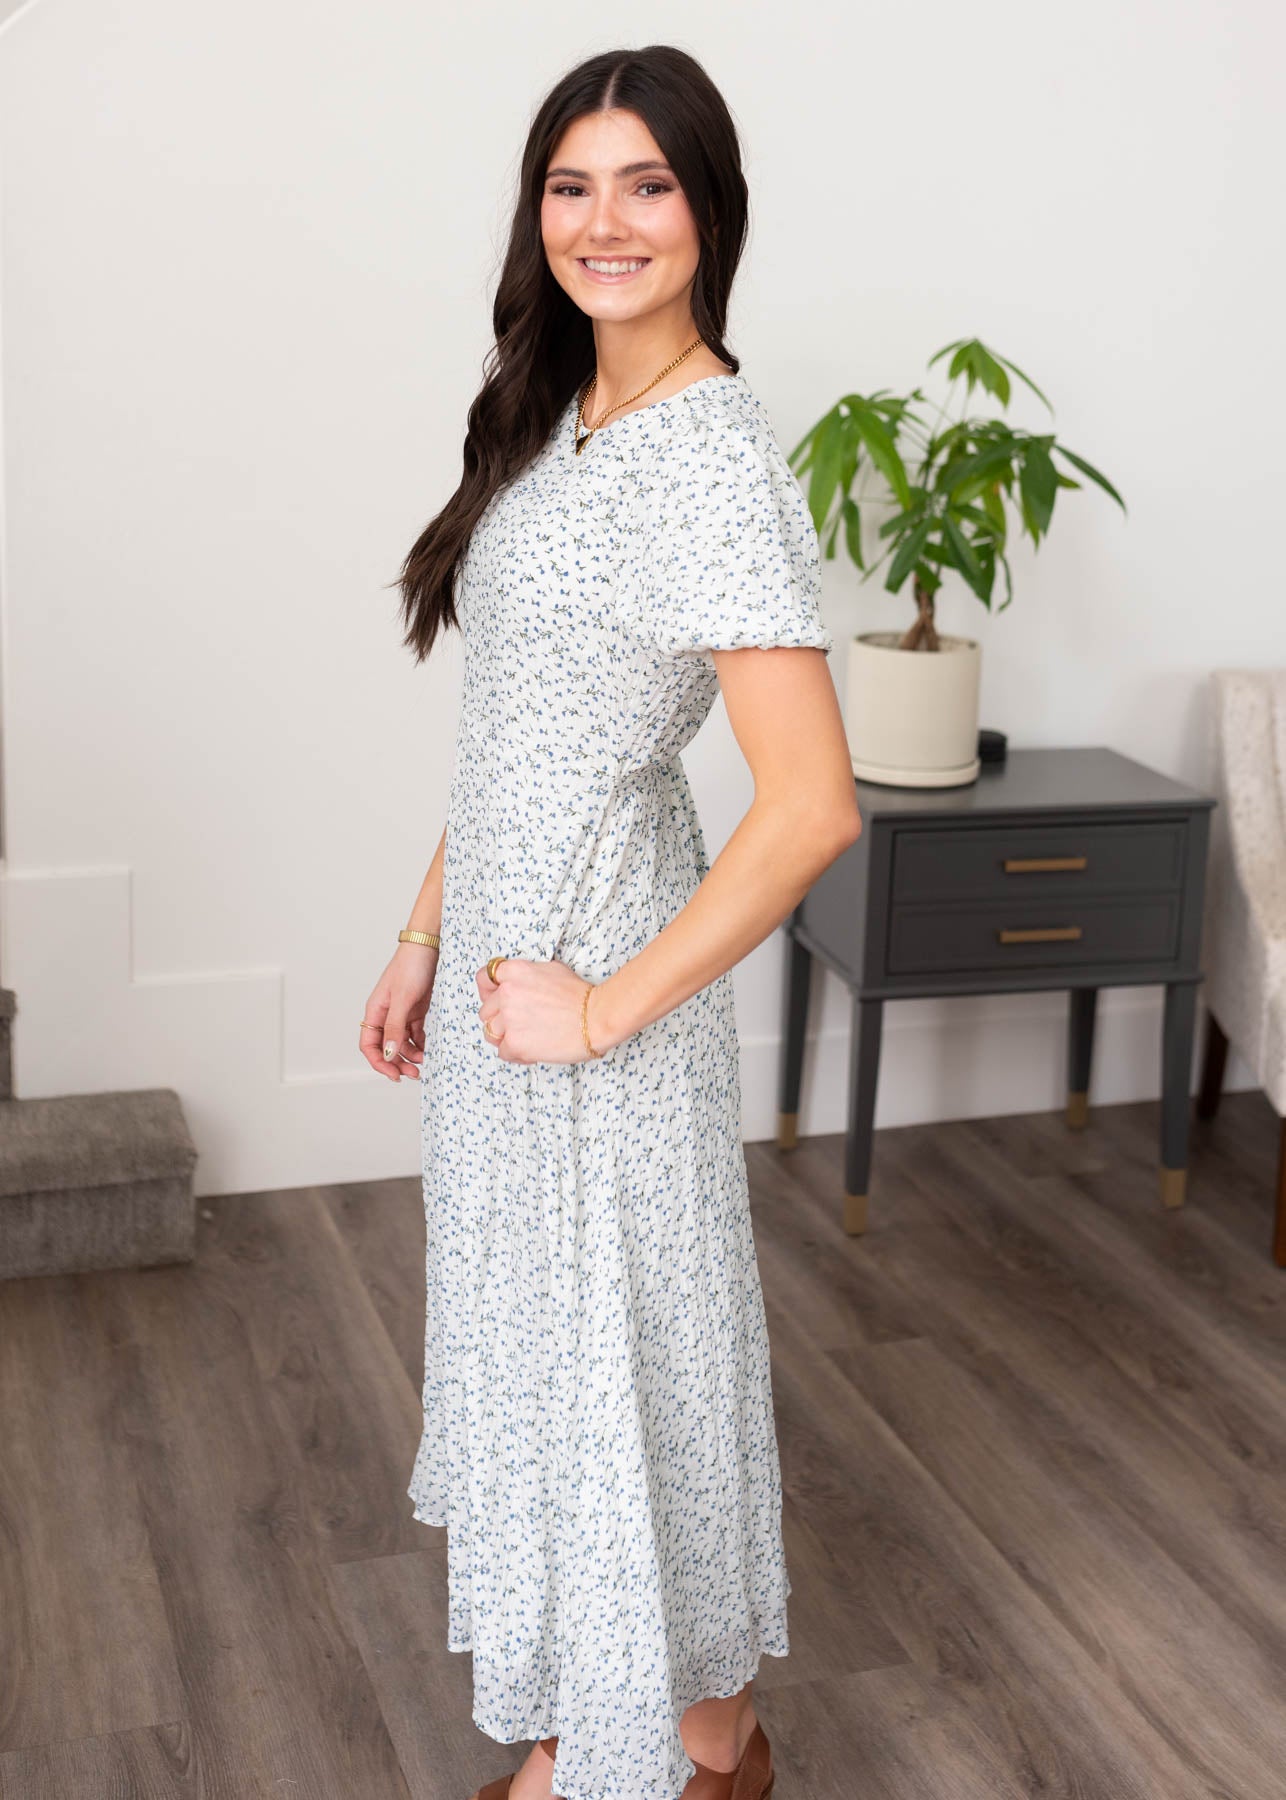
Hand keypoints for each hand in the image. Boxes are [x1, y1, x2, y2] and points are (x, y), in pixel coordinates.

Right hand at [359, 942, 437, 1081]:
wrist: (429, 947)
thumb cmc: (411, 966)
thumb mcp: (403, 999)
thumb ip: (395, 1026)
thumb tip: (389, 1053)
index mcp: (375, 1011)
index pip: (369, 1045)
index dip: (379, 1062)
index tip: (394, 1074)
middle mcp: (386, 1015)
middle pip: (386, 1048)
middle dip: (397, 1063)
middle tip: (414, 1074)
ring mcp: (401, 1013)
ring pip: (401, 1043)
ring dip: (410, 1056)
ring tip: (424, 1063)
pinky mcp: (416, 1010)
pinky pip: (415, 1034)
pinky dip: (420, 1044)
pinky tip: (428, 1049)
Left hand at [476, 957, 611, 1064]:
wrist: (596, 1017)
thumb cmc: (580, 995)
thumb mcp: (551, 970)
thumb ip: (526, 976)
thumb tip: (519, 985)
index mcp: (514, 972)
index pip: (483, 979)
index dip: (488, 992)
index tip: (495, 1000)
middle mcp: (506, 993)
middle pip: (486, 1011)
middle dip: (500, 1019)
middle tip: (519, 1024)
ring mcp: (508, 1019)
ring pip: (490, 1033)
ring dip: (505, 1038)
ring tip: (526, 1039)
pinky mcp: (515, 1042)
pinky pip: (503, 1052)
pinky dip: (516, 1054)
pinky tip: (533, 1051)